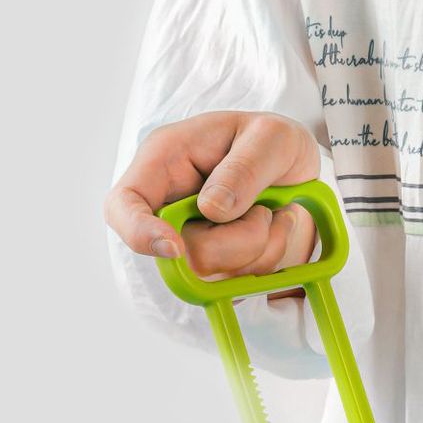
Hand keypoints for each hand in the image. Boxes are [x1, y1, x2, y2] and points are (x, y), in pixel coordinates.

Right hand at [104, 110, 320, 277]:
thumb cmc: (274, 145)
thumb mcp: (273, 137)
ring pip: (214, 274)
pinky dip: (269, 261)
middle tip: (267, 210)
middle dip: (238, 240)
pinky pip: (237, 284)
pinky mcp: (214, 267)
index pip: (122, 205)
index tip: (175, 247)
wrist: (300, 173)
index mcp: (166, 162)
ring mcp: (191, 241)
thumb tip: (212, 209)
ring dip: (260, 248)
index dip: (139, 232)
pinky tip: (275, 231)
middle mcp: (171, 206)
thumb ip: (245, 168)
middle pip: (182, 254)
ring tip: (273, 214)